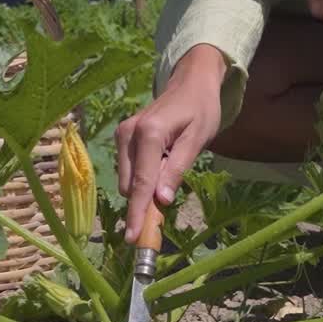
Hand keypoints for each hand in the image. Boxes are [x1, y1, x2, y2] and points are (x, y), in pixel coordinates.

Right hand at [117, 45, 226, 242]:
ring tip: (170, 170)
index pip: (141, 183)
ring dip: (144, 189)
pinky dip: (142, 178)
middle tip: (168, 205)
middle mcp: (128, 134)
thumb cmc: (200, 110)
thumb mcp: (197, 140)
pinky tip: (160, 165)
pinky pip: (128, 170)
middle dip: (144, 203)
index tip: (132, 239)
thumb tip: (161, 201)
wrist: (190, 82)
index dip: (138, 213)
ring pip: (127, 180)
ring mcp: (122, 135)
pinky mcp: (122, 137)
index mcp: (149, 134)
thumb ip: (177, 169)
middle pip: (130, 186)